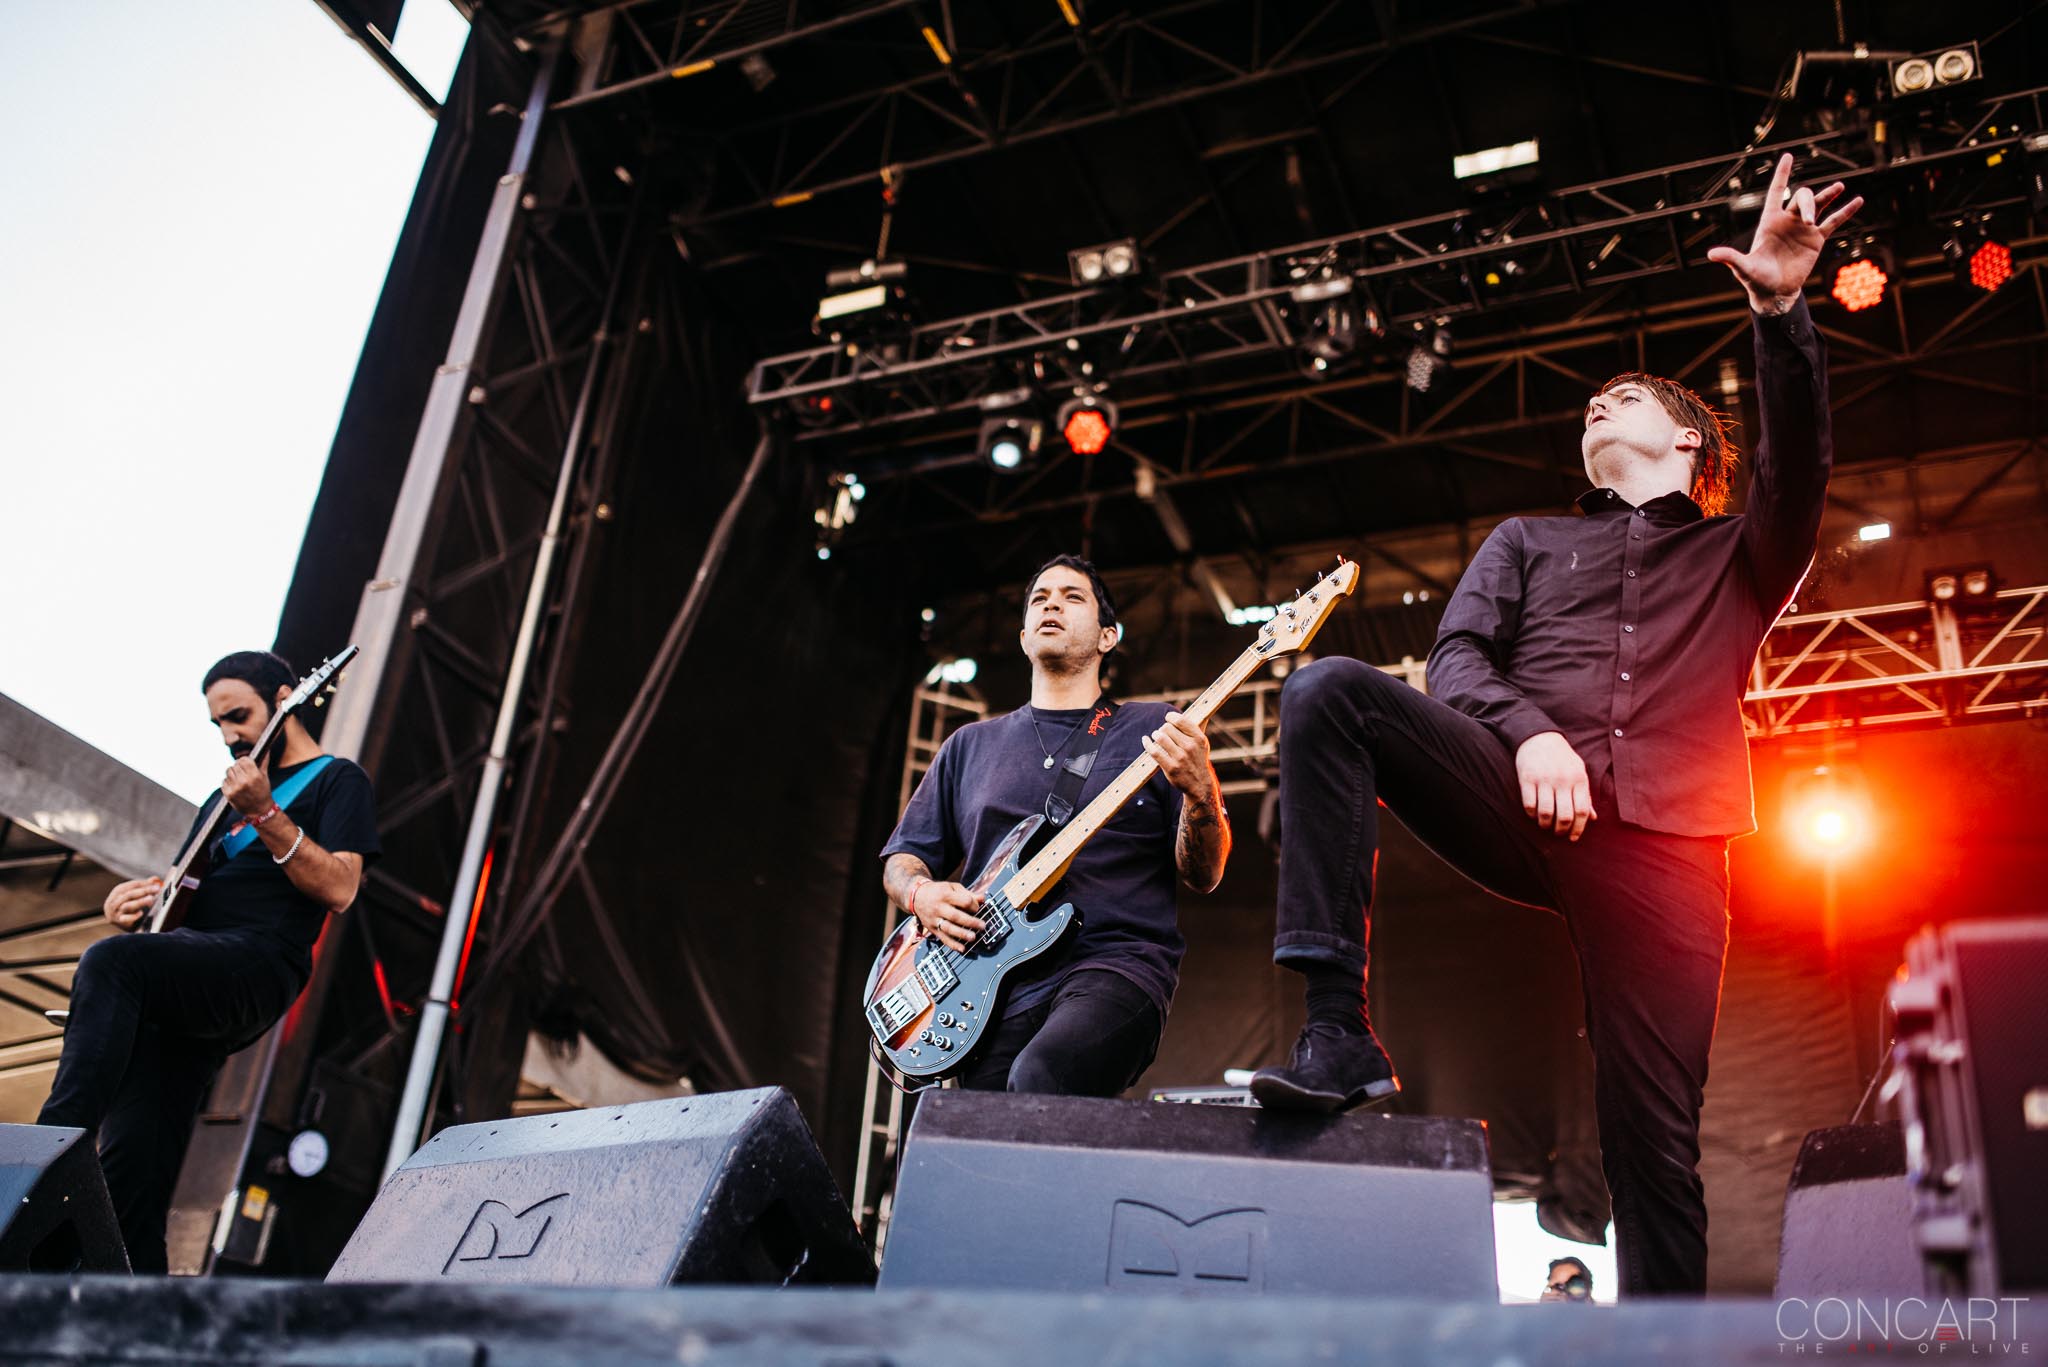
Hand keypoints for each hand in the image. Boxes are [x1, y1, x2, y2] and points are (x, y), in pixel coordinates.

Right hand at [103, 875, 163, 929]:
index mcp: (118, 891)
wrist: (117, 921)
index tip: (155, 883)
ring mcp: (115, 911)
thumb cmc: (126, 904)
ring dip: (140, 901)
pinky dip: (133, 916)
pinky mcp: (118, 921)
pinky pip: (125, 918)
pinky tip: (141, 913)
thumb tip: (155, 879)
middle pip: (129, 894)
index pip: (131, 885)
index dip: (144, 884)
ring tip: (151, 898)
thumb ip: (144, 887)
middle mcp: (114, 901)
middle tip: (156, 889)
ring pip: (127, 905)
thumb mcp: (134, 895)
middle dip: (144, 891)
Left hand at [222, 757, 274, 818]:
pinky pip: (224, 781)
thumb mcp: (265, 776)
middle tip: (243, 774)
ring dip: (232, 775)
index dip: (244, 761)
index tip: (246, 764)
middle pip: (235, 765)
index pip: (243, 759)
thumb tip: (265, 748)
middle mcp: (244, 781)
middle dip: (238, 768)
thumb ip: (263, 761)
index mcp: (255, 776)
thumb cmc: (263, 792)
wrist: (259, 811)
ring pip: (228, 772)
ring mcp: (235, 788)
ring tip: (239, 781)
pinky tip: (235, 787)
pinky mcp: (228, 794)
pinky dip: (228, 782)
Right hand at [913, 880, 984, 951]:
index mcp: (946, 895)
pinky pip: (943, 938)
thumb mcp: (952, 887)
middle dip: (970, 922)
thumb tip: (983, 899)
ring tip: (973, 937)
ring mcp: (934, 919)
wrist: (917, 896)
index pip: (963, 901)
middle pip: (956, 916)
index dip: (973, 906)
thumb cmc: (938, 891)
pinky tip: (962, 949)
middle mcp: (939, 907)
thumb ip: (968, 894)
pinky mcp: (932, 929)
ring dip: (962, 934)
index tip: (978, 909)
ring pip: (949, 928)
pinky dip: (952, 944)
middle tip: (982, 926)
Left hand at [1142, 711, 1215, 800]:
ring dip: (1155, 735)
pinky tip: (1145, 740)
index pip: (1180, 720)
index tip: (1168, 719)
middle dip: (1163, 729)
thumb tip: (1187, 712)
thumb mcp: (1202, 743)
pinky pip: (1154, 751)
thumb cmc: (1197, 760)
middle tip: (1163, 733)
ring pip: (1160, 737)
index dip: (1171, 717)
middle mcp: (1190, 747)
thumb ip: (1194, 728)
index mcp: (1199, 738)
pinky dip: (1147, 744)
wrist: (1199, 784)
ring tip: (1156, 736)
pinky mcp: (1171, 768)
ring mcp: (1180, 758)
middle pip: (1167, 728)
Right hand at [1515, 731, 1595, 840]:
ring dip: (1545, 824)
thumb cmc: (1562, 759)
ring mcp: (1544, 779)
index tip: (1572, 837)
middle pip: (1565, 815)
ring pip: (1546, 813)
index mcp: (1579, 779)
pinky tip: (1534, 814)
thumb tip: (1592, 818)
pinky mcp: (1527, 778)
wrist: (1540, 737)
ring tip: (1545, 825)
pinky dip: (1531, 814)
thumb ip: (1585, 795)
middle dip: (1561, 830)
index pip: (1582, 810)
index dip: (1578, 828)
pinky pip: (1529, 804)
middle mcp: (1563, 779)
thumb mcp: (1578, 772)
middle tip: (1558, 833)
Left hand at [1706, 152, 1863, 312]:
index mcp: (1769, 222)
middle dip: (1807, 203)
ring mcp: (1803, 228)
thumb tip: (1712, 255)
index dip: (1782, 175)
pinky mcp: (1816, 239)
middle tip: (1808, 219)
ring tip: (1840, 187)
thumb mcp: (1743, 267)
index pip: (1777, 192)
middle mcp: (1788, 221)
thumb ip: (1731, 257)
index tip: (1788, 156)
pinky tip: (1857, 201)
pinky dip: (1845, 211)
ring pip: (1818, 205)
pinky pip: (1833, 222)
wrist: (1774, 291)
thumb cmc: (1755, 278)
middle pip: (1801, 198)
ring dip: (1828, 196)